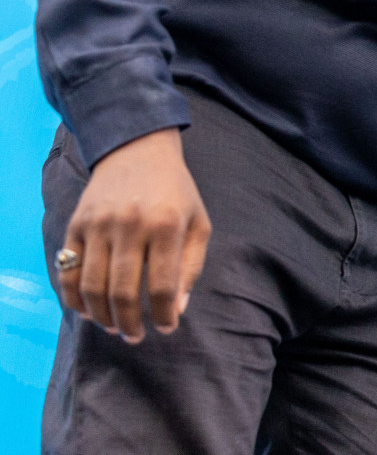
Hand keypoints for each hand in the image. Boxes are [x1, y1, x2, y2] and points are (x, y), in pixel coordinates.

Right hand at [57, 128, 210, 342]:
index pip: (162, 285)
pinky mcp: (75, 224)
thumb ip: (191, 266)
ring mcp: (98, 225)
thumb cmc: (176, 193)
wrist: (138, 151)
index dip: (162, 315)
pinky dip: (73, 298)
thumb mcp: (198, 222)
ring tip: (114, 327)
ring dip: (100, 316)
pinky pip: (67, 270)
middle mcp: (129, 225)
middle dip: (129, 323)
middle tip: (135, 337)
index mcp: (166, 225)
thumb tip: (176, 309)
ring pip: (91, 286)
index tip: (166, 328)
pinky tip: (87, 311)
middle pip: (122, 292)